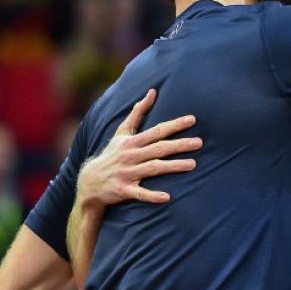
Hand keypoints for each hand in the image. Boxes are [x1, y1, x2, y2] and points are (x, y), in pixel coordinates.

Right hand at [77, 88, 201, 206]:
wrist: (90, 180)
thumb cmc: (112, 154)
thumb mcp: (122, 132)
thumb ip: (137, 112)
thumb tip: (152, 91)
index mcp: (132, 141)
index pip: (157, 131)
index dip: (175, 125)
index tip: (193, 120)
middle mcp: (130, 155)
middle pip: (159, 148)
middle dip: (179, 145)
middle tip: (199, 143)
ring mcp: (127, 173)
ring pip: (153, 168)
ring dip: (172, 166)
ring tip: (192, 165)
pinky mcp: (123, 189)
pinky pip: (139, 193)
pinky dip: (152, 195)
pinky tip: (167, 197)